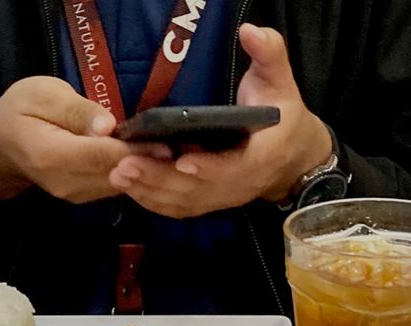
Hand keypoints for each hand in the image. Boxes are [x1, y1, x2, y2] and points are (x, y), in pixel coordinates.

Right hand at [0, 76, 168, 202]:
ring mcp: (77, 195)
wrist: (2, 145)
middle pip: (116, 175)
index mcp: (53, 156)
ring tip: (176, 155)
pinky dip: (136, 175)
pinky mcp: (86, 196)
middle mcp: (67, 183)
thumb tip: (108, 126)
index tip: (167, 143)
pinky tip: (155, 161)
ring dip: (147, 172)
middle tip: (184, 149)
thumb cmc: (21, 111)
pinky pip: (117, 186)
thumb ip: (76, 111)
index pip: (103, 156)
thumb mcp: (42, 95)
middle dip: (149, 164)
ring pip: (121, 184)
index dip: (137, 151)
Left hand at [108, 26, 331, 218]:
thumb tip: (251, 32)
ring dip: (149, 191)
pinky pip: (179, 208)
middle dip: (161, 179)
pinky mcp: (209, 202)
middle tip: (126, 165)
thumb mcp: (281, 80)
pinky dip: (153, 201)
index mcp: (262, 156)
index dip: (210, 167)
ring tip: (118, 174)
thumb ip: (270, 53)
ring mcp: (223, 197)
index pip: (235, 168)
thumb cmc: (281, 114)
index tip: (183, 160)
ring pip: (185, 201)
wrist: (291, 157)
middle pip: (199, 189)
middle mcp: (241, 184)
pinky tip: (129, 188)